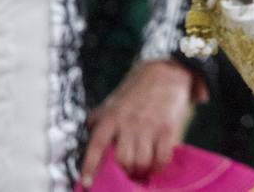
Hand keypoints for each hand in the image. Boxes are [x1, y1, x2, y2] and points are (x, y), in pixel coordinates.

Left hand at [79, 59, 195, 184]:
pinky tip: (156, 163)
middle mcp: (128, 122)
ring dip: (141, 170)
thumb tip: (88, 133)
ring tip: (142, 168)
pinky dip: (158, 166)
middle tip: (128, 172)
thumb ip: (100, 117)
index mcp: (111, 117)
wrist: (165, 72)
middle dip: (125, 171)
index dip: (90, 166)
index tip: (86, 183)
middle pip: (122, 160)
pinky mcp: (167, 128)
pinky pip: (162, 158)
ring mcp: (148, 126)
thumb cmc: (136, 90)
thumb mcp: (113, 101)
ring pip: (141, 162)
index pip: (96, 145)